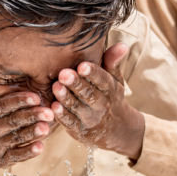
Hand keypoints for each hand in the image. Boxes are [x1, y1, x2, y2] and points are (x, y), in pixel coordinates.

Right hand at [0, 79, 54, 170]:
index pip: (2, 106)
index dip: (19, 101)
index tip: (35, 96)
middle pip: (13, 122)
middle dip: (32, 116)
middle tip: (49, 111)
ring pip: (16, 138)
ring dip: (32, 133)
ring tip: (47, 127)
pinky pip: (15, 157)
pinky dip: (27, 153)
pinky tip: (40, 147)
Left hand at [51, 43, 144, 160]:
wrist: (117, 130)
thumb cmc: (110, 96)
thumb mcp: (115, 80)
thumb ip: (112, 62)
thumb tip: (123, 44)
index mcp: (110, 89)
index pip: (102, 80)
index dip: (92, 73)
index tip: (82, 65)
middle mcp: (102, 104)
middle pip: (89, 94)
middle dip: (76, 84)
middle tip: (64, 73)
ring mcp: (90, 118)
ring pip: (77, 107)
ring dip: (66, 98)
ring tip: (56, 87)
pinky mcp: (79, 130)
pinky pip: (70, 123)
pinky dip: (62, 116)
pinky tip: (53, 106)